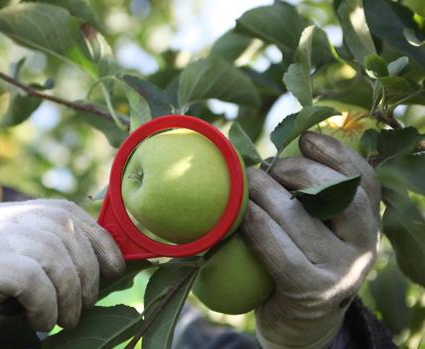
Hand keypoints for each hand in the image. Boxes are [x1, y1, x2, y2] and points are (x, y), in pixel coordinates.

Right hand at [0, 199, 124, 348]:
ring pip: (50, 252)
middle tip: (85, 306)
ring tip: (66, 319)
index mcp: (7, 214)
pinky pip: (30, 277)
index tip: (115, 268)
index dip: (96, 236)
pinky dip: (46, 304)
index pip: (62, 210)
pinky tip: (41, 321)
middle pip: (61, 228)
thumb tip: (116, 259)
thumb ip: (64, 257)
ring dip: (68, 293)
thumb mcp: (37, 274)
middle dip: (86, 270)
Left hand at [240, 131, 380, 348]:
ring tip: (243, 185)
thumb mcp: (315, 231)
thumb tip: (270, 156)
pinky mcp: (311, 291)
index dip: (337, 154)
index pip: (365, 181)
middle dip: (296, 170)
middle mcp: (363, 248)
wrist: (299, 326)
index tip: (306, 138)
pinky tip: (241, 217)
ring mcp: (340, 272)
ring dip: (264, 193)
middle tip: (264, 168)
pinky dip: (256, 226)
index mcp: (367, 226)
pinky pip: (280, 251)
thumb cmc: (299, 263)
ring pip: (300, 218)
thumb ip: (308, 200)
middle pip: (339, 193)